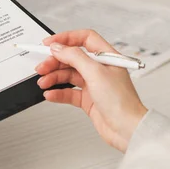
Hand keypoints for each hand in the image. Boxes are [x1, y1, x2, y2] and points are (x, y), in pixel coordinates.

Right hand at [36, 30, 147, 152]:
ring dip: (53, 78)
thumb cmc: (122, 102)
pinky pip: (68, 92)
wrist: (127, 130)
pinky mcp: (88, 99)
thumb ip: (74, 57)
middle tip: (42, 67)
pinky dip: (58, 92)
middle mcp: (100, 69)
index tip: (50, 43)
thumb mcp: (95, 72)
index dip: (66, 38)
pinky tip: (51, 94)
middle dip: (55, 62)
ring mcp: (93, 84)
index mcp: (106, 57)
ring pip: (68, 75)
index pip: (84, 39)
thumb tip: (59, 48)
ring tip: (44, 82)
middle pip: (72, 58)